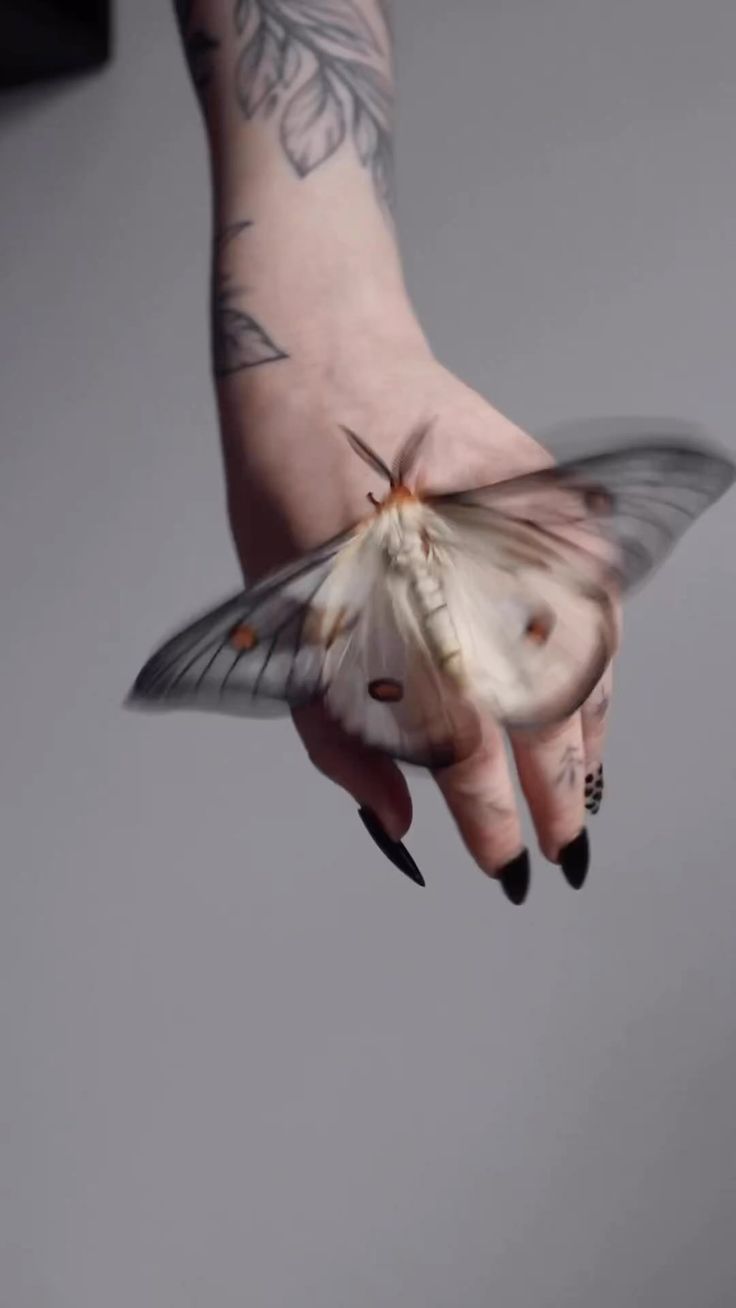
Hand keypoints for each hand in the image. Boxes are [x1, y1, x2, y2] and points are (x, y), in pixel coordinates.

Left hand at [219, 330, 611, 902]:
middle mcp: (488, 592)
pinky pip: (598, 614)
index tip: (503, 865)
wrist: (329, 373)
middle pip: (547, 727)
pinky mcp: (561, 511)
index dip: (494, 824)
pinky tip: (589, 703)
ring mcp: (537, 546)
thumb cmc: (288, 503)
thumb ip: (342, 741)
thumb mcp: (286, 634)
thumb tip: (401, 822)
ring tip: (584, 791)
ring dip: (589, 741)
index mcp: (411, 630)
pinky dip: (599, 670)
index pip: (472, 759)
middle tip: (564, 851)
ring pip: (588, 672)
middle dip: (560, 801)